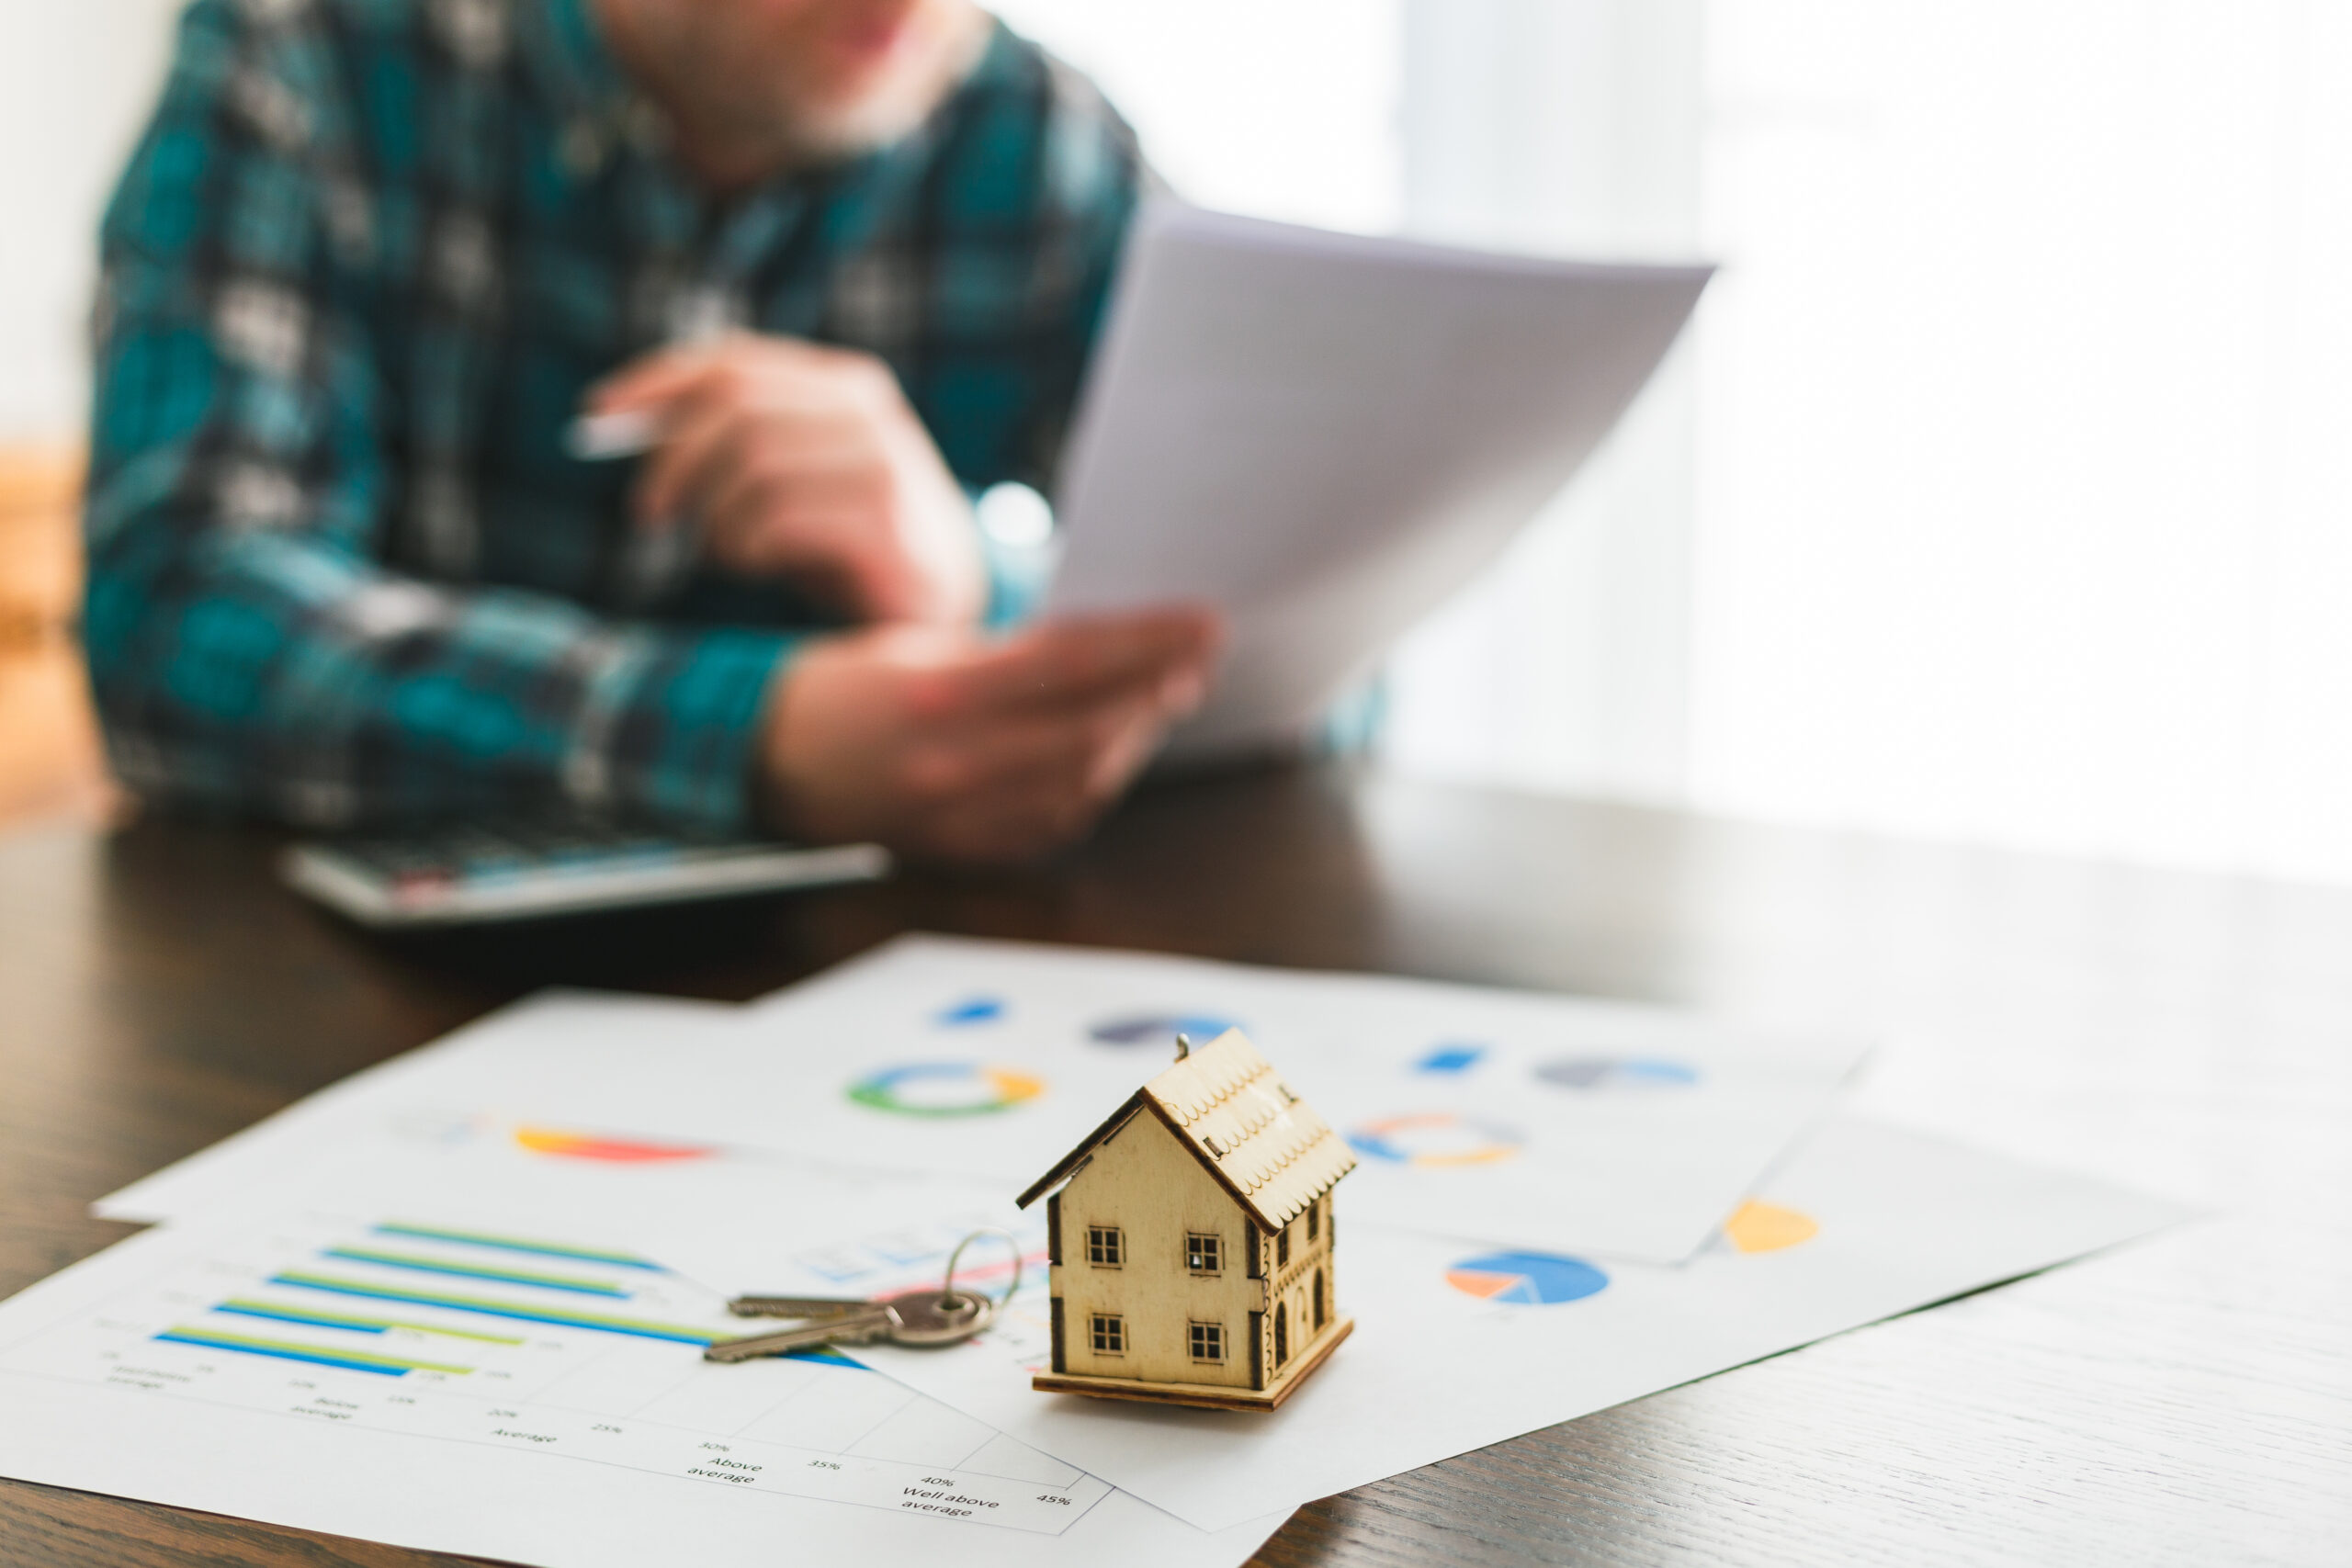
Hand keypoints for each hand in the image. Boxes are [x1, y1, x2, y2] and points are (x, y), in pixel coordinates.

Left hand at [588, 333, 985, 624]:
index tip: (597, 412)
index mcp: (845, 385)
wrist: (946, 604)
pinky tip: (759, 564)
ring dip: (714, 518)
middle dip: (672, 458)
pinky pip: (775, 521)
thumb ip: (735, 440)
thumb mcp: (796, 475)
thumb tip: (626, 420)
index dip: (656, 381)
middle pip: (732, 408)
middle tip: (646, 511)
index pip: (733, 361)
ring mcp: (880, 466)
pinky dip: (745, 547)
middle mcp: (867, 414)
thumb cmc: (850, 539)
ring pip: (749, 465)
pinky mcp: (883, 525)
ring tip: (727, 551)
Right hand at [758, 608, 1223, 864]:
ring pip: (1082, 781)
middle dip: (1159, 688)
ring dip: (1135, 737)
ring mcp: (959, 814)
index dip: (1149, 642)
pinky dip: (1096, 786)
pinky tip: (1115, 752)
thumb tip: (1104, 648)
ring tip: (1166, 696)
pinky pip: (1053, 824)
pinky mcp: (961, 848)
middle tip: (1201, 656)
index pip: (1074, 663)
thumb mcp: (919, 646)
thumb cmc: (843, 689)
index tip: (1200, 623)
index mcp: (940, 693)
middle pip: (1091, 726)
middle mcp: (954, 760)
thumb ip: (1008, 654)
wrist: (767, 759)